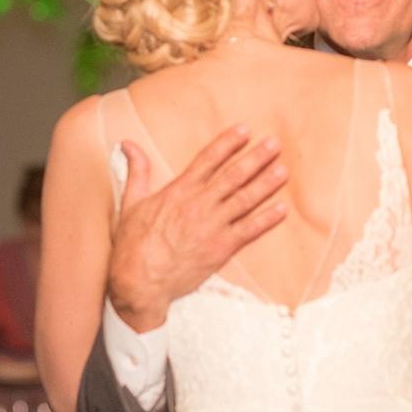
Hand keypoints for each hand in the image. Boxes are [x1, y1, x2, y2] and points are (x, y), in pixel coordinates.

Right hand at [107, 127, 288, 331]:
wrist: (140, 281)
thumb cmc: (133, 244)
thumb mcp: (131, 203)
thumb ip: (137, 171)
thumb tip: (128, 144)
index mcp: (179, 191)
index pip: (208, 160)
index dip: (228, 143)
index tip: (245, 130)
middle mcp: (199, 204)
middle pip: (234, 176)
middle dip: (256, 158)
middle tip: (274, 144)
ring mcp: (212, 226)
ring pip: (245, 200)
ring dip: (266, 184)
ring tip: (283, 170)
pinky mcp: (221, 248)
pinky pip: (249, 230)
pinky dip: (267, 220)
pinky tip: (282, 209)